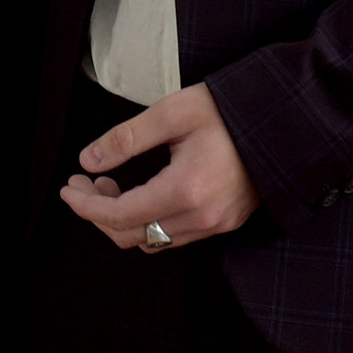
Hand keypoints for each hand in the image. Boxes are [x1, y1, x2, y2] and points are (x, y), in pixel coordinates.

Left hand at [59, 83, 259, 252]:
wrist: (283, 119)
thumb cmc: (228, 110)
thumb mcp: (171, 114)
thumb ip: (125, 139)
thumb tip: (88, 161)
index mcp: (186, 190)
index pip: (119, 215)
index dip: (85, 205)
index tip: (69, 187)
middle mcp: (202, 217)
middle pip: (131, 236)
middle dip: (98, 213)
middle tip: (86, 182)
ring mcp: (217, 224)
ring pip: (153, 242)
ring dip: (123, 219)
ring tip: (110, 184)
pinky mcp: (226, 222)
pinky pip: (175, 236)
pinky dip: (149, 222)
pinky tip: (143, 192)